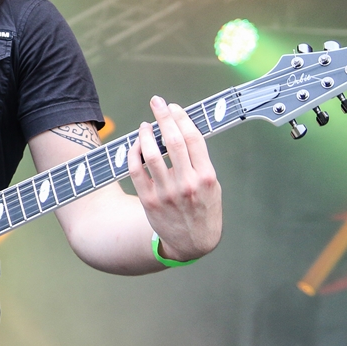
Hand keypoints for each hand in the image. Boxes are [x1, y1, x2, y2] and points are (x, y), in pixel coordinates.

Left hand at [128, 95, 222, 262]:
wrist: (192, 243)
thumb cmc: (204, 209)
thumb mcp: (212, 186)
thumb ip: (200, 161)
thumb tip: (182, 129)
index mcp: (206, 177)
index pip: (193, 139)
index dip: (182, 118)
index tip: (174, 107)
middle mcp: (187, 184)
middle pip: (173, 141)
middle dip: (163, 117)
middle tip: (157, 102)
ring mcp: (166, 193)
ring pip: (152, 154)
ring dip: (146, 134)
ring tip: (145, 125)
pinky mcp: (149, 200)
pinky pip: (136, 171)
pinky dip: (134, 154)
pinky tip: (136, 144)